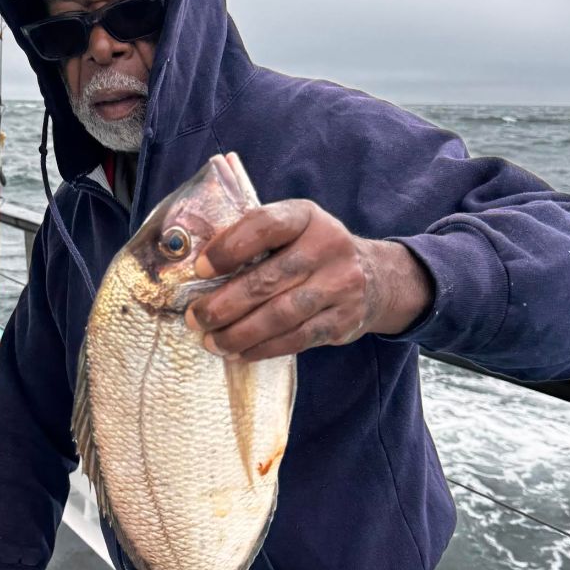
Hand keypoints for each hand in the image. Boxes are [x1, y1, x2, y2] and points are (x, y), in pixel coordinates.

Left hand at [185, 200, 432, 360]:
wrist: (374, 276)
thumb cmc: (310, 251)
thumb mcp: (291, 228)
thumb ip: (252, 236)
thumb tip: (194, 264)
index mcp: (306, 216)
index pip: (264, 226)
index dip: (229, 248)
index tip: (200, 270)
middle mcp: (328, 246)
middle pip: (268, 279)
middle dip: (224, 304)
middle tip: (196, 318)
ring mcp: (340, 285)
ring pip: (281, 315)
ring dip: (240, 333)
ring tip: (212, 341)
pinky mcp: (343, 319)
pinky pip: (297, 339)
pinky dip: (263, 348)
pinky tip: (240, 352)